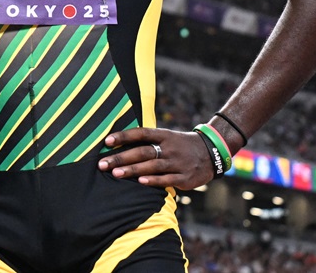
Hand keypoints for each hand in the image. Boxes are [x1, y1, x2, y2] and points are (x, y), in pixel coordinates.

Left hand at [98, 127, 215, 189]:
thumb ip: (148, 141)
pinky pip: (167, 179)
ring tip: (115, 174)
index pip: (141, 133)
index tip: (107, 141)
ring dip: (133, 170)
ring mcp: (178, 163)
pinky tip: (140, 182)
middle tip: (103, 164)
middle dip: (121, 158)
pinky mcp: (185, 177)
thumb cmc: (180, 146)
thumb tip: (120, 143)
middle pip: (143, 151)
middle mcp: (170, 148)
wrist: (212, 153)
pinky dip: (153, 180)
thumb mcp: (168, 137)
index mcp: (164, 135)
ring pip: (152, 166)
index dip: (124, 136)